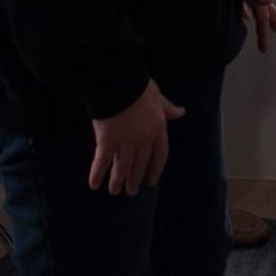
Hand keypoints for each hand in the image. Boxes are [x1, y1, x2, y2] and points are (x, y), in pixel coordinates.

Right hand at [89, 79, 184, 194]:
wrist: (119, 82)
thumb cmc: (139, 85)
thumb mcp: (158, 96)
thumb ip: (167, 107)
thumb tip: (181, 112)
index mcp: (158, 128)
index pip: (160, 154)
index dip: (155, 169)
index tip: (152, 181)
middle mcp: (143, 139)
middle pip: (140, 164)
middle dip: (135, 178)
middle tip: (132, 191)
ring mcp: (125, 141)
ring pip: (122, 166)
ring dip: (119, 181)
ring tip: (115, 192)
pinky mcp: (106, 140)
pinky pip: (102, 161)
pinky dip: (97, 174)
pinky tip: (94, 185)